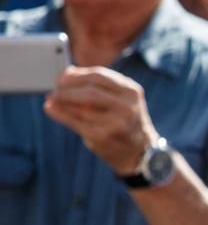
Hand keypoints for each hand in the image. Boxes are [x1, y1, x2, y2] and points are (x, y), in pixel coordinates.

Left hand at [43, 65, 157, 173]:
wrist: (139, 151)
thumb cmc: (123, 121)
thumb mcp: (120, 100)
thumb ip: (97, 87)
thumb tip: (65, 73)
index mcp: (131, 91)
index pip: (99, 76)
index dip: (76, 75)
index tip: (61, 76)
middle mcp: (127, 106)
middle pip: (90, 90)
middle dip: (67, 89)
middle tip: (54, 89)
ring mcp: (117, 122)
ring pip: (81, 107)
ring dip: (61, 101)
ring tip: (51, 99)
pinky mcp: (103, 136)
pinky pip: (76, 122)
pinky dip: (60, 114)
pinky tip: (51, 109)